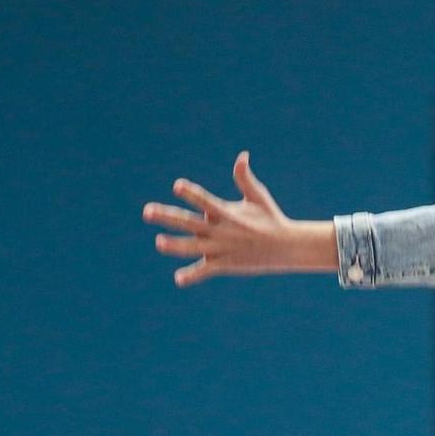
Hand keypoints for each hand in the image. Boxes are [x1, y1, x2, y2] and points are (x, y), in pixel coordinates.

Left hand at [142, 151, 335, 286]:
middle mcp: (221, 230)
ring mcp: (222, 249)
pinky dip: (192, 276)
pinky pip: (206, 271)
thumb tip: (242, 156)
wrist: (287, 246)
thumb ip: (244, 178)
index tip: (177, 186)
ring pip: (193, 247)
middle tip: (147, 211)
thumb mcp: (258, 197)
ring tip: (159, 242)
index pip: (205, 200)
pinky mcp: (225, 264)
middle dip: (167, 216)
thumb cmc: (270, 218)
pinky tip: (179, 280)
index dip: (191, 193)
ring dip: (175, 245)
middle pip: (189, 222)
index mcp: (226, 212)